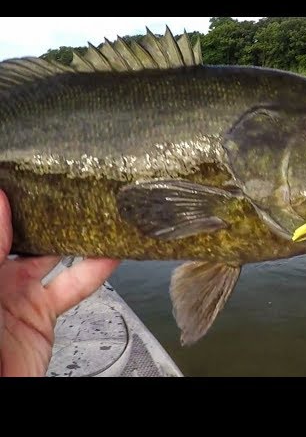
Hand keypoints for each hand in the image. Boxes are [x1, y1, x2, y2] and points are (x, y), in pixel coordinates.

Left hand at [0, 190, 119, 375]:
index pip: (1, 220)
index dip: (14, 199)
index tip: (32, 175)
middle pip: (28, 233)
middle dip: (48, 213)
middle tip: (72, 188)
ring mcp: (20, 292)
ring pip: (56, 256)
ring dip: (78, 238)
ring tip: (98, 212)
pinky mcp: (43, 312)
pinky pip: (74, 285)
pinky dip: (97, 270)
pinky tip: (112, 253)